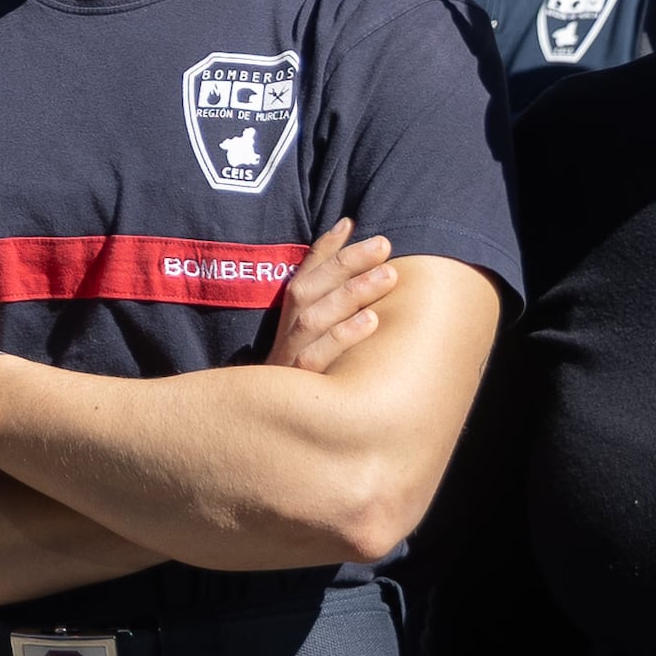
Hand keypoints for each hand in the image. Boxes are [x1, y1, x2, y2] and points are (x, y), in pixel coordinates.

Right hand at [271, 219, 401, 372]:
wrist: (268, 432)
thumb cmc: (303, 377)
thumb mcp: (311, 338)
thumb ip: (326, 299)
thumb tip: (351, 249)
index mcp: (287, 320)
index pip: (304, 274)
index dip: (326, 249)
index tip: (354, 223)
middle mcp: (284, 334)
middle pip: (309, 290)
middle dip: (346, 264)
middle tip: (384, 246)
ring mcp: (288, 360)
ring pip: (314, 318)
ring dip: (350, 293)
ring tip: (387, 276)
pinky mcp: (297, 386)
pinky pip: (317, 358)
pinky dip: (343, 336)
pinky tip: (372, 322)